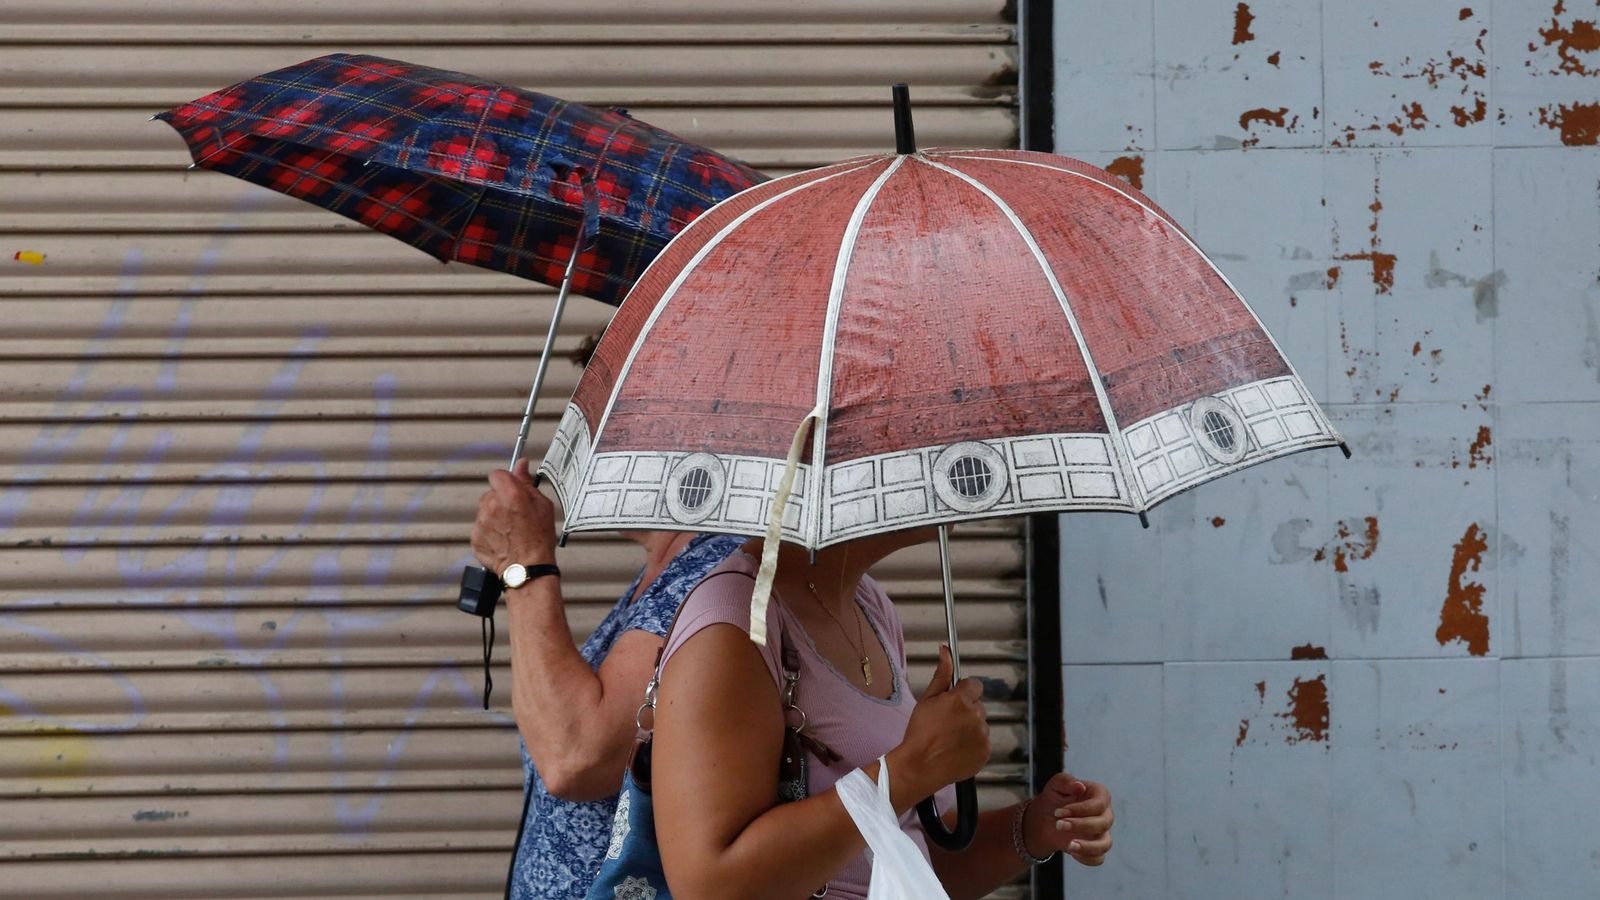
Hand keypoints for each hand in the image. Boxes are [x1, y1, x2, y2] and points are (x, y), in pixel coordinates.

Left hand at [470, 459, 557, 577]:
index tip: (512, 489)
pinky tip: (503, 539)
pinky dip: (489, 532)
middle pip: (490, 493)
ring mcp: (481, 523)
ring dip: (494, 516)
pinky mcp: (475, 537)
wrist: (528, 568)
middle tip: (516, 515)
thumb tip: (521, 464)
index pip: (497, 474)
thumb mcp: (542, 505)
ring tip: (510, 530)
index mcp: (510, 495)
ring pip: (484, 510)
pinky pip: (480, 527)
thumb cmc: (539, 539)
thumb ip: (526, 482)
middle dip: (501, 500)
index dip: (506, 481)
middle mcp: (492, 506)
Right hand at [890, 645, 988, 801]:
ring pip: (980, 724)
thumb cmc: (919, 732)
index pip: (974, 685)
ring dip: (970, 727)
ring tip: (950, 738)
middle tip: (947, 723)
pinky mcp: (985, 752)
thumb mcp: (927, 700)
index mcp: (961, 700)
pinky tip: (956, 749)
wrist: (919, 766)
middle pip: (977, 705)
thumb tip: (946, 650)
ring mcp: (983, 735)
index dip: (962, 692)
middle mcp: (976, 716)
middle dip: (966, 710)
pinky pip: (982, 742)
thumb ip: (941, 674)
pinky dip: (973, 744)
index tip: (952, 702)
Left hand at [1024, 773, 1112, 865]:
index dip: (1081, 809)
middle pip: (1104, 823)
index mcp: (1099, 795)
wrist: (1044, 818)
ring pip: (1105, 844)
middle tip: (1058, 824)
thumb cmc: (1054, 798)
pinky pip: (1098, 858)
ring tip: (1068, 845)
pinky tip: (1071, 851)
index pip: (1100, 804)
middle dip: (1081, 825)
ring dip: (1088, 846)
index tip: (1059, 811)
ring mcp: (1101, 833)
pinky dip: (1087, 858)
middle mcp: (1105, 814)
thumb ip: (1066, 781)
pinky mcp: (1095, 848)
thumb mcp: (1055, 785)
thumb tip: (1080, 786)